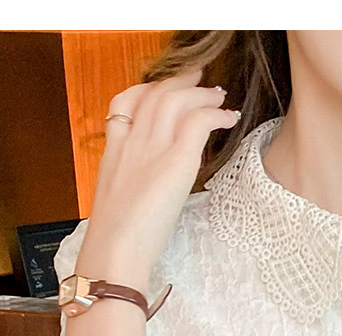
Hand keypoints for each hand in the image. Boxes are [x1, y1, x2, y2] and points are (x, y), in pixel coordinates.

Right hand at [77, 66, 238, 289]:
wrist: (115, 251)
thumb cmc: (118, 240)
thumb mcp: (118, 203)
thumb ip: (132, 184)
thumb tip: (149, 190)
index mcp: (113, 151)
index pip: (125, 102)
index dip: (148, 90)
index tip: (165, 90)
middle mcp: (131, 142)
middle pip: (155, 94)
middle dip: (180, 81)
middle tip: (201, 79)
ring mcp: (152, 148)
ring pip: (177, 100)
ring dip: (201, 93)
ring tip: (219, 96)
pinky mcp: (175, 160)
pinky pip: (198, 121)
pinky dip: (216, 114)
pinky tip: (228, 117)